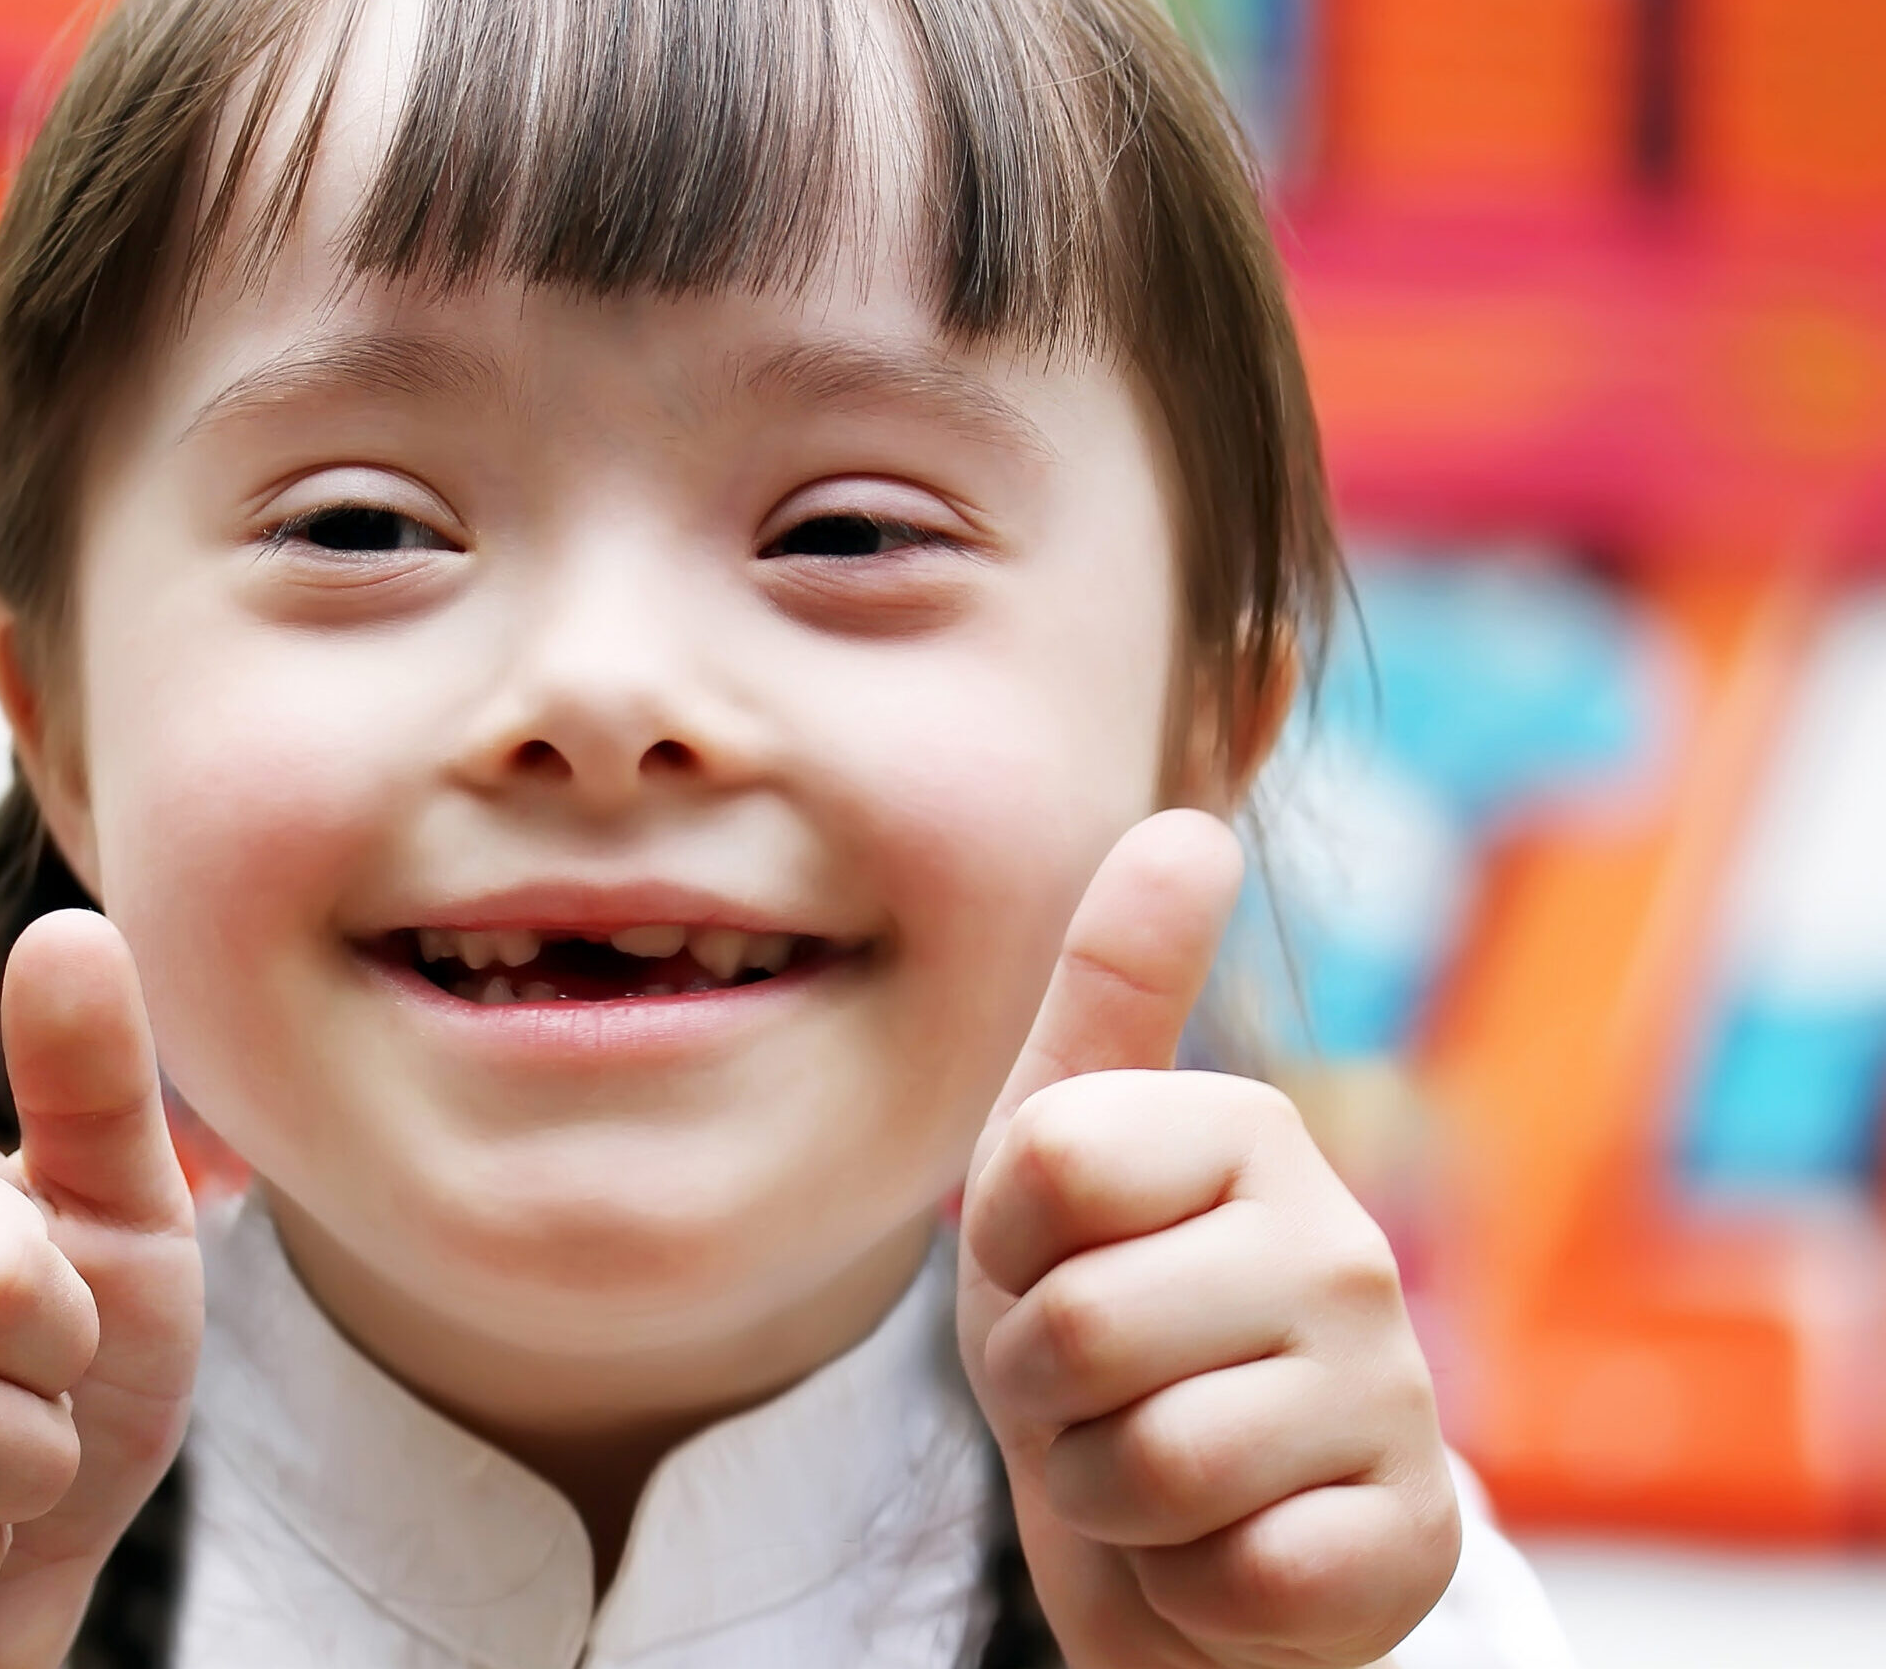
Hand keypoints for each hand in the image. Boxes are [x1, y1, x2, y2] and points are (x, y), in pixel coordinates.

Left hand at [956, 811, 1458, 1667]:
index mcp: (1245, 1130)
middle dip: (1039, 1395)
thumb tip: (1188, 824)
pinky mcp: (1408, 1540)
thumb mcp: (1054, 1163)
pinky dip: (1184, 1586)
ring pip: (1147, 1464)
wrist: (1178, 1530)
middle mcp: (1342, 1244)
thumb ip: (1110, 993)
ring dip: (1104, 1496)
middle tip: (1093, 1393)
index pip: (1043, 1163)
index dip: (1003, 1243)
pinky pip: (1233, 1575)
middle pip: (1078, 1326)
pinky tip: (1224, 1547)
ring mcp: (1394, 1396)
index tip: (1043, 1261)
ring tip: (1150, 1468)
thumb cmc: (1101, 1329)